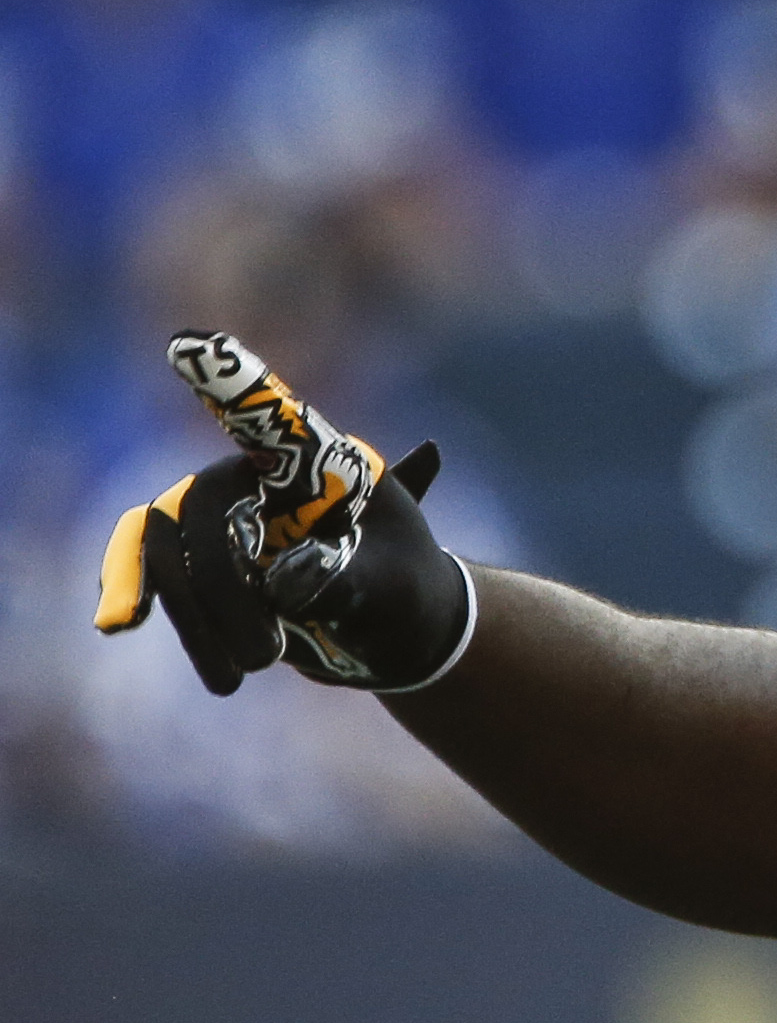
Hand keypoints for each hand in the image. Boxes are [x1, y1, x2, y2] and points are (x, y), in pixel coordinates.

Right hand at [92, 331, 474, 694]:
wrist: (396, 633)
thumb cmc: (410, 595)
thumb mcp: (395, 590)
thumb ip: (346, 581)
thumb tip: (284, 587)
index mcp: (322, 466)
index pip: (271, 422)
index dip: (230, 382)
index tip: (188, 344)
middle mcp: (265, 478)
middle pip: (204, 503)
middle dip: (220, 584)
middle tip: (266, 657)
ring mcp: (231, 516)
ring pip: (171, 543)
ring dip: (195, 613)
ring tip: (242, 677)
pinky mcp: (209, 556)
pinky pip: (156, 563)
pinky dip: (138, 588)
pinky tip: (119, 622)